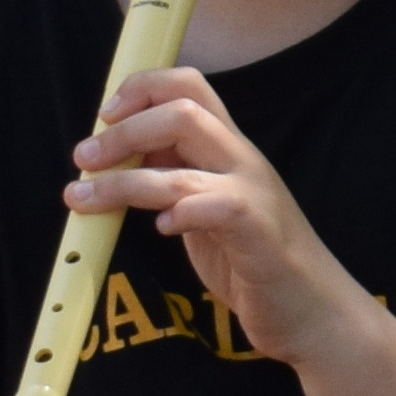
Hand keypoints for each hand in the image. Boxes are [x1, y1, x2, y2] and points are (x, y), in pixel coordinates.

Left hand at [63, 65, 373, 376]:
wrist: (314, 309)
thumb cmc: (252, 260)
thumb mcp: (207, 205)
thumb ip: (174, 175)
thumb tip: (119, 156)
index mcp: (229, 149)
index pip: (189, 86)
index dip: (141, 89)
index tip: (104, 117)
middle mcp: (243, 161)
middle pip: (182, 111)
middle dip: (121, 132)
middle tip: (83, 158)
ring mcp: (253, 194)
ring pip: (180, 167)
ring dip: (120, 182)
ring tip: (81, 198)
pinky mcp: (257, 233)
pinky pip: (213, 207)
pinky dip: (178, 213)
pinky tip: (162, 229)